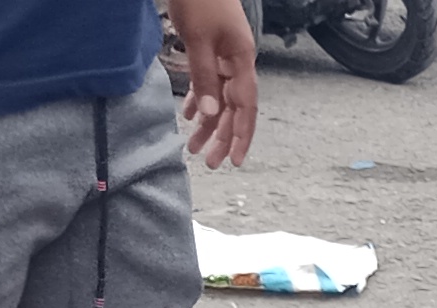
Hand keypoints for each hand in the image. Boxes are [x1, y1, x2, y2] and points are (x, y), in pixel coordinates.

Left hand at [164, 0, 258, 165]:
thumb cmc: (198, 0)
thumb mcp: (198, 40)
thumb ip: (205, 77)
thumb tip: (212, 116)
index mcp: (241, 60)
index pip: (246, 107)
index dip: (242, 136)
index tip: (236, 161)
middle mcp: (238, 61)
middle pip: (234, 107)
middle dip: (222, 136)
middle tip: (209, 162)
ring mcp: (227, 54)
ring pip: (220, 97)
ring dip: (209, 122)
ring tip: (193, 145)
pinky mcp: (213, 47)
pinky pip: (210, 81)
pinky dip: (201, 98)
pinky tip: (190, 113)